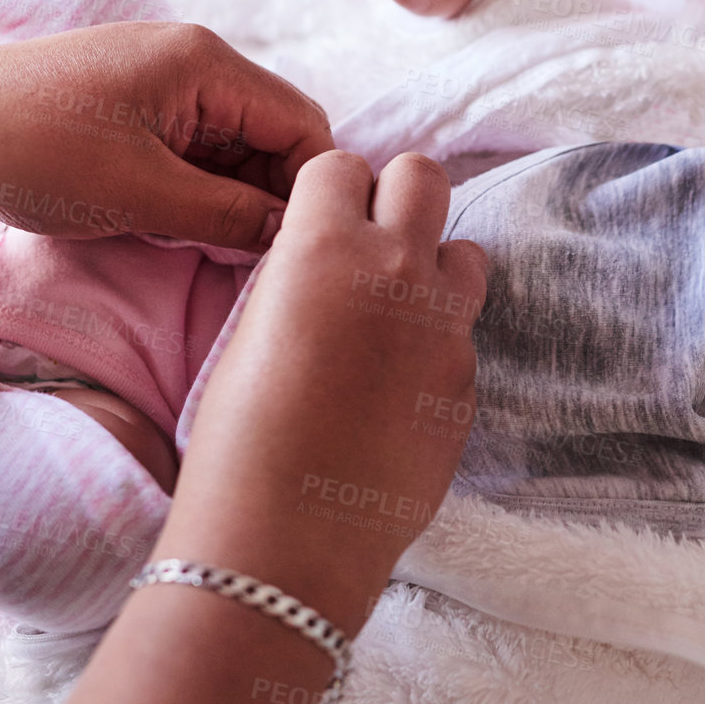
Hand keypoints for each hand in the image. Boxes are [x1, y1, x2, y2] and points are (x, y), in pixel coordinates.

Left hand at [0, 22, 332, 250]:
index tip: (296, 253)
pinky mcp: (126, 113)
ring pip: (230, 151)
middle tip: (255, 265)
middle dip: (271, 199)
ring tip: (210, 254)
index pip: (303, 125)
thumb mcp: (143, 196)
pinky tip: (175, 233)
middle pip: (271, 136)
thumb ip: (232, 216)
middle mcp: (190, 62)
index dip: (309, 192)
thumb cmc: (30, 154)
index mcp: (205, 63)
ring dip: (230, 203)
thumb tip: (293, 237)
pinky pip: (189, 155)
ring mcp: (156, 86)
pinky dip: (194, 195)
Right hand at [155, 152, 486, 632]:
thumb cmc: (237, 441)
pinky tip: (395, 391)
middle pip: (424, 176)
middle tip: (370, 245)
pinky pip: (462, 335)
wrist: (284, 539)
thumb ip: (304, 275)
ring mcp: (444, 328)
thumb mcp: (250, 329)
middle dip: (397, 199)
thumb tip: (331, 261)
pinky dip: (436, 345)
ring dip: (434, 268)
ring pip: (465, 253)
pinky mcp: (467, 383)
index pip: (342, 164)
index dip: (329, 194)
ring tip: (394, 316)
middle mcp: (394, 271)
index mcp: (322, 246)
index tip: (320, 224)